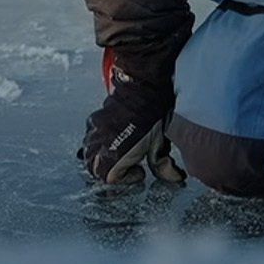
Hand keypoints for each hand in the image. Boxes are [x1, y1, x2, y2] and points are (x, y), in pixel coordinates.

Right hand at [78, 55, 185, 183]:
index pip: (109, 177)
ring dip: (102, 158)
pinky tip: (114, 139)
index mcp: (114, 152)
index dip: (126, 178)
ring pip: (89, 153)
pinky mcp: (95, 119)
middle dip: (109, 171)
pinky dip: (98, 143)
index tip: (140, 171)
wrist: (143, 85)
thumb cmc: (152, 112)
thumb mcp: (160, 143)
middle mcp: (99, 142)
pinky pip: (90, 137)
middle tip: (126, 167)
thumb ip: (163, 164)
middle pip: (93, 167)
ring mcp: (95, 129)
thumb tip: (174, 177)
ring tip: (120, 154)